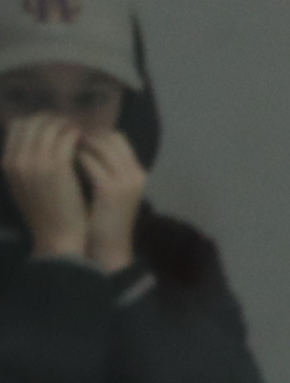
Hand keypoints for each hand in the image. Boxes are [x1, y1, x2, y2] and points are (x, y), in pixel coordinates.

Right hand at [3, 115, 89, 262]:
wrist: (57, 237)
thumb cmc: (47, 214)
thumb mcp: (26, 187)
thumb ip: (26, 164)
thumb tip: (36, 142)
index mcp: (8, 163)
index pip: (18, 126)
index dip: (38, 121)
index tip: (55, 123)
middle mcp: (18, 159)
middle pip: (33, 122)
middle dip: (53, 119)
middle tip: (70, 124)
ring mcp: (36, 161)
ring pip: (50, 127)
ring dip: (67, 125)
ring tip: (80, 130)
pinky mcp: (57, 166)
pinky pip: (66, 138)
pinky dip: (76, 135)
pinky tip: (85, 139)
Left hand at [68, 126, 140, 267]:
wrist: (108, 249)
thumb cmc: (103, 221)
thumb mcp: (109, 192)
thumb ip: (101, 169)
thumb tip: (79, 146)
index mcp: (136, 173)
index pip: (116, 137)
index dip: (92, 132)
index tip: (70, 134)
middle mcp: (135, 173)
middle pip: (109, 136)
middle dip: (83, 133)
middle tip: (60, 135)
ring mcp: (125, 181)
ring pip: (100, 145)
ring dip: (77, 142)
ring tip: (59, 146)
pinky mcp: (110, 190)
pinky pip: (89, 162)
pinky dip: (74, 158)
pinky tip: (60, 161)